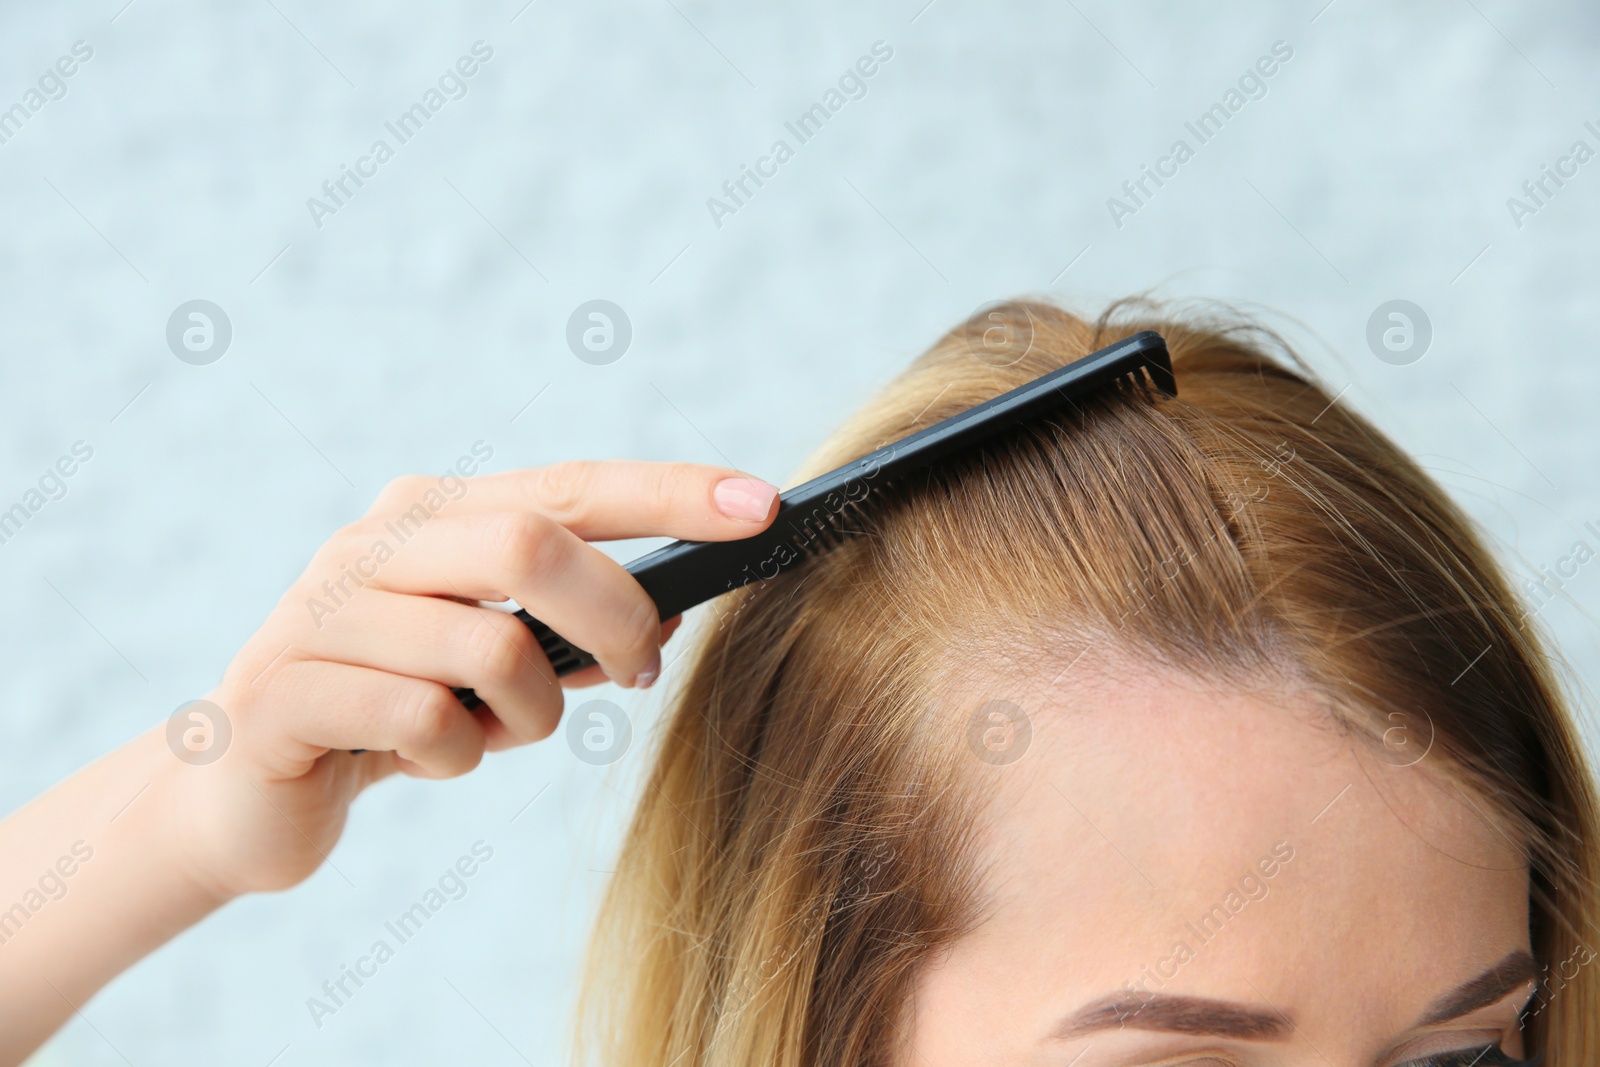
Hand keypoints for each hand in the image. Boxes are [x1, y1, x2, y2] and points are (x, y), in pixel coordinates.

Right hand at [156, 461, 778, 899]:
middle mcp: (377, 542)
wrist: (252, 786)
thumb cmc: (399, 707)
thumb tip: (671, 621)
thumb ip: (570, 632)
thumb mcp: (496, 661)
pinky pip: (424, 722)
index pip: (572, 485)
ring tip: (498, 734)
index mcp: (435, 514)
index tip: (765, 506)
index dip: (671, 493)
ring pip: (488, 647)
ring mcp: (322, 609)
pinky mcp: (283, 689)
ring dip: (528, 714)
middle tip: (643, 672)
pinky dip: (458, 757)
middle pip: (532, 544)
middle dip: (617, 616)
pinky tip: (429, 759)